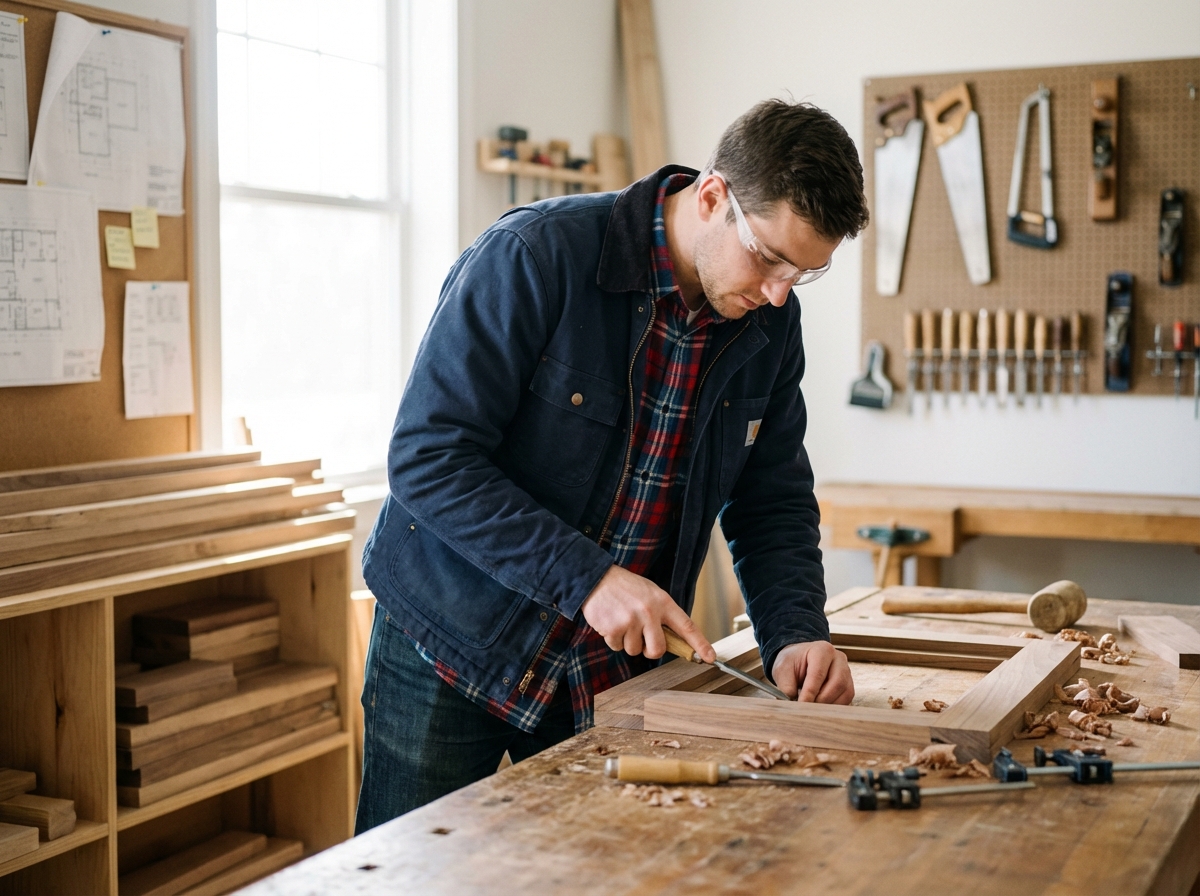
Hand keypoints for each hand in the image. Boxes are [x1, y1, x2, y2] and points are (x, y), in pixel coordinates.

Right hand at [581, 565, 714, 662]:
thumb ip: (662, 615)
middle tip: (642, 639)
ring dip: (627, 641)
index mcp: (663, 602)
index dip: (699, 644)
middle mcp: (649, 611)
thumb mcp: (650, 594)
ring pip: (635, 650)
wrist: (597, 578)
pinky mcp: (614, 628)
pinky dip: (613, 639)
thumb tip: (673, 642)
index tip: (710, 658)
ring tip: (622, 621)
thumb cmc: (626, 588)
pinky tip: (610, 621)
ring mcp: (631, 620)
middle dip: (650, 651)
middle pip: (658, 649)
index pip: (687, 626)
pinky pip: (617, 647)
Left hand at [771, 641, 853, 702]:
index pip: (818, 674)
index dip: (810, 692)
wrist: (799, 659)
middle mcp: (839, 659)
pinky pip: (847, 700)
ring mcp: (847, 672)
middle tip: (807, 709)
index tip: (801, 705)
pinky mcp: (849, 684)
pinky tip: (821, 709)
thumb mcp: (782, 669)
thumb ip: (786, 686)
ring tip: (813, 709)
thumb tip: (794, 705)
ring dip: (829, 706)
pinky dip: (834, 708)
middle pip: (837, 683)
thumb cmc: (792, 663)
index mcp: (822, 650)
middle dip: (822, 700)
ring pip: (845, 693)